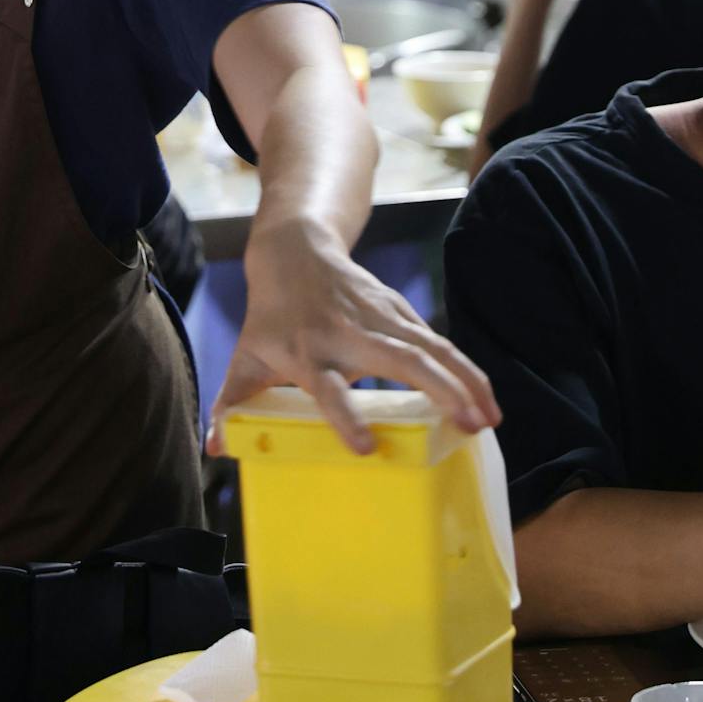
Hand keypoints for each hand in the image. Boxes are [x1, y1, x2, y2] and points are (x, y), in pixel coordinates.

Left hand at [207, 213, 500, 456]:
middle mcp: (347, 333)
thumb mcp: (245, 355)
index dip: (344, 417)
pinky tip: (486, 397)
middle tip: (468, 427)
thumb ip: (231, 402)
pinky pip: (437, 342)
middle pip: (399, 360)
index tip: (367, 449)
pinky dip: (465, 368)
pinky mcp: (399, 311)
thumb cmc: (269, 316)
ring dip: (465, 381)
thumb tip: (212, 448)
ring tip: (490, 421)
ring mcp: (379, 318)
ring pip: (430, 347)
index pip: (327, 387)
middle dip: (438, 391)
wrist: (294, 251)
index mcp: (307, 352)